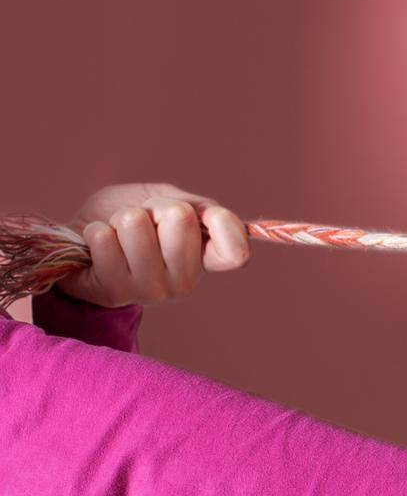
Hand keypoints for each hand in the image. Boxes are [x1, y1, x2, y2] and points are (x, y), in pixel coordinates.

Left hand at [58, 182, 250, 307]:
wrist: (81, 240)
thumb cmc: (132, 219)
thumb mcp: (169, 202)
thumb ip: (199, 208)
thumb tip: (216, 217)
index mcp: (205, 261)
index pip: (236, 253)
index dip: (220, 223)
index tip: (195, 213)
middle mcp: (185, 283)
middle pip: (179, 217)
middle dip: (152, 207)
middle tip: (143, 223)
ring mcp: (151, 291)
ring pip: (135, 224)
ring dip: (119, 219)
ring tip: (118, 235)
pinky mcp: (113, 293)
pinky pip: (103, 238)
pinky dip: (95, 231)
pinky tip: (97, 246)